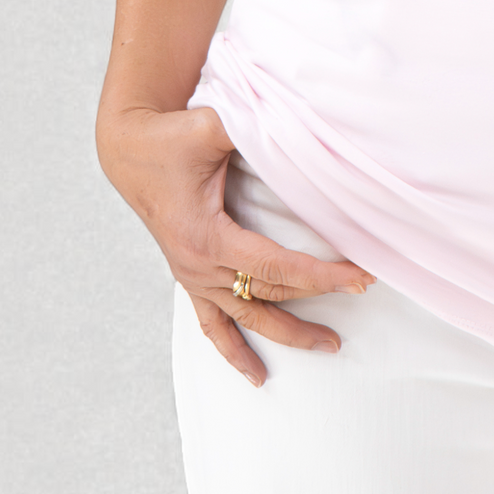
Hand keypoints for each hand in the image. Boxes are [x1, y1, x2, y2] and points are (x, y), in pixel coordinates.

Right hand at [98, 100, 374, 385]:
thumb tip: (289, 117)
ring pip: (247, 316)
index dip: (322, 274)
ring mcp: (193, 276)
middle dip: (320, 293)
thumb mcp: (209, 127)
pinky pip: (212, 325)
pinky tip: (255, 375)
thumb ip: (246, 125)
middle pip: (270, 290)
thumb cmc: (171, 138)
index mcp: (207, 237)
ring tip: (328, 346)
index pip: (278, 266)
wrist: (129, 150)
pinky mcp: (189, 276)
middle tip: (364, 289)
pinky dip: (234, 350)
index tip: (359, 275)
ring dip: (288, 334)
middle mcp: (199, 265)